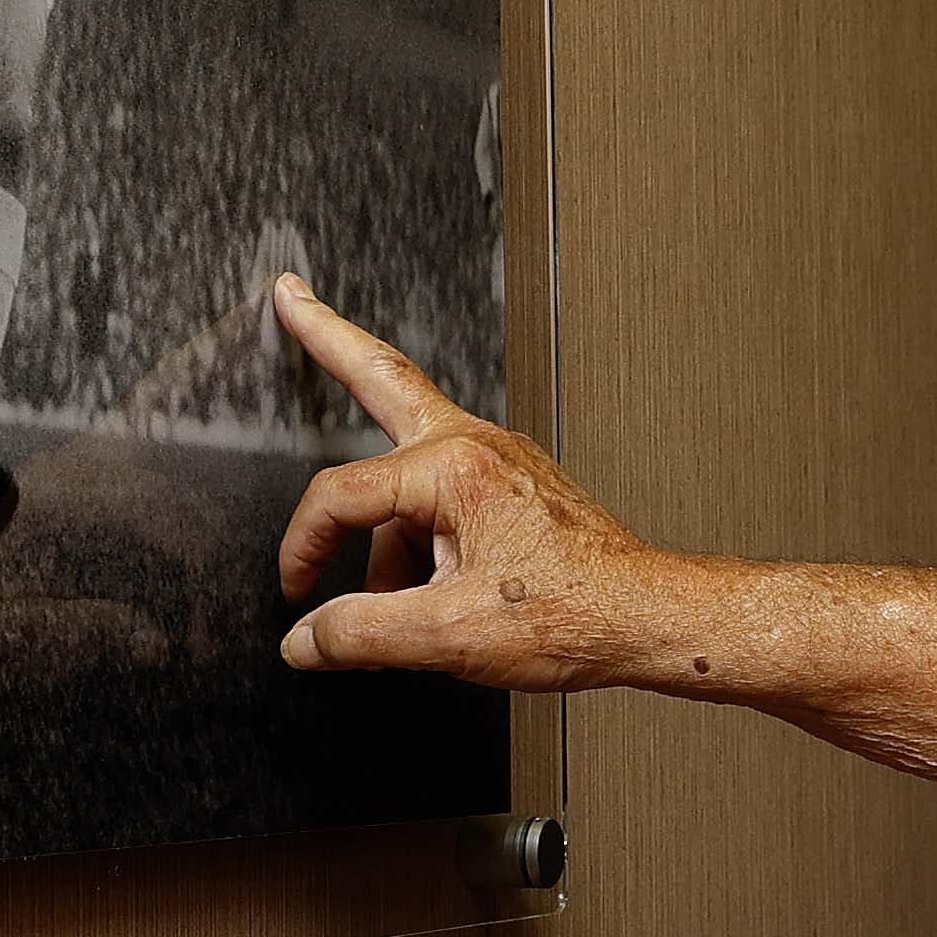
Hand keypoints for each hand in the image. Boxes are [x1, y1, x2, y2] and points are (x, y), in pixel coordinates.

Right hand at [269, 279, 667, 689]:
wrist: (645, 617)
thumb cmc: (574, 613)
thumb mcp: (448, 634)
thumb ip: (360, 633)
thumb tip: (305, 638)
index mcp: (453, 467)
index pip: (340, 495)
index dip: (303, 547)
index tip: (296, 588)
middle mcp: (477, 445)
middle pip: (383, 378)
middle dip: (329, 337)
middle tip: (292, 298)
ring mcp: (498, 460)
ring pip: (409, 467)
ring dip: (382, 527)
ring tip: (387, 595)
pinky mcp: (512, 486)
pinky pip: (441, 494)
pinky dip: (418, 536)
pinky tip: (424, 590)